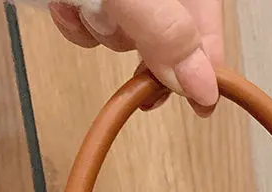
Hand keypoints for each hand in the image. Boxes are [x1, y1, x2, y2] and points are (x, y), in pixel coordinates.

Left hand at [48, 0, 222, 111]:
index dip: (208, 59)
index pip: (206, 16)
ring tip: (82, 4)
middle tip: (144, 82)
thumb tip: (201, 84)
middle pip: (169, 30)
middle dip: (146, 47)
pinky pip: (90, 24)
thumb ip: (165, 31)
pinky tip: (63, 3)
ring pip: (126, 30)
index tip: (204, 103)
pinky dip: (75, 24)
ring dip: (103, 30)